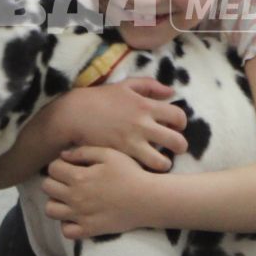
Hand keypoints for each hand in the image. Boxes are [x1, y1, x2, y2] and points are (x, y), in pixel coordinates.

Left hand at [42, 146, 157, 238]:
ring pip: (50, 210)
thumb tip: (63, 155)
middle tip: (68, 181)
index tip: (69, 166)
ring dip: (56, 202)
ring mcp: (81, 215)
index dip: (59, 165)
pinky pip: (66, 231)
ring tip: (69, 198)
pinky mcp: (90, 230)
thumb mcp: (109, 154)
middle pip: (47, 187)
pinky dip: (67, 224)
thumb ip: (84, 152)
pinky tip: (76, 216)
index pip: (52, 168)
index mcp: (79, 177)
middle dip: (54, 181)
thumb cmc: (131, 173)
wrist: (148, 199)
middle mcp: (75, 197)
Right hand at [54, 79, 187, 171]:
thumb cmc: (100, 98)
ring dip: (164, 163)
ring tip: (160, 161)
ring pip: (162, 162)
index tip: (175, 127)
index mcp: (146, 106)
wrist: (74, 115)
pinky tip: (141, 165)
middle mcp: (142, 125)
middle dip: (180, 147)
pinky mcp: (120, 156)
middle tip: (174, 147)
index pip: (179, 117)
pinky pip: (142, 169)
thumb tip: (171, 93)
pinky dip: (145, 169)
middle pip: (178, 142)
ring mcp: (132, 143)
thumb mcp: (125, 85)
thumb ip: (150, 85)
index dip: (181, 124)